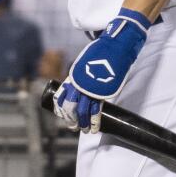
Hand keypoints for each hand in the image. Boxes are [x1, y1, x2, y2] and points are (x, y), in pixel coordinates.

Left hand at [54, 8, 150, 131]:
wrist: (114, 46)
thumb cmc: (100, 54)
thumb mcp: (85, 63)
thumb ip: (82, 75)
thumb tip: (78, 86)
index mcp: (74, 76)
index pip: (62, 95)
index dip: (61, 108)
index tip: (62, 115)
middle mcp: (80, 83)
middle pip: (71, 105)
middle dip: (71, 118)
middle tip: (72, 126)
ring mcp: (91, 87)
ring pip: (83, 109)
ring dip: (83, 122)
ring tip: (84, 130)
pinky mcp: (103, 91)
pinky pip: (97, 109)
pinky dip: (95, 119)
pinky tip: (94, 127)